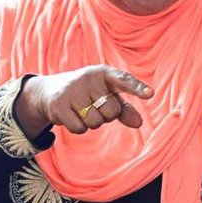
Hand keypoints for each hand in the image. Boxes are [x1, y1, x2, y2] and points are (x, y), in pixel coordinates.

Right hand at [14, 65, 152, 137]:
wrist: (51, 91)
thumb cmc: (87, 94)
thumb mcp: (106, 96)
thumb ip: (124, 109)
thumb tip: (138, 123)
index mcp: (104, 73)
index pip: (124, 80)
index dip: (137, 88)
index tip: (150, 94)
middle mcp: (89, 78)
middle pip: (111, 112)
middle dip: (105, 116)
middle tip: (92, 106)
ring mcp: (73, 90)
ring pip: (95, 123)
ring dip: (91, 123)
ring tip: (81, 110)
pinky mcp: (59, 104)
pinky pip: (80, 128)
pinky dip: (78, 127)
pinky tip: (71, 115)